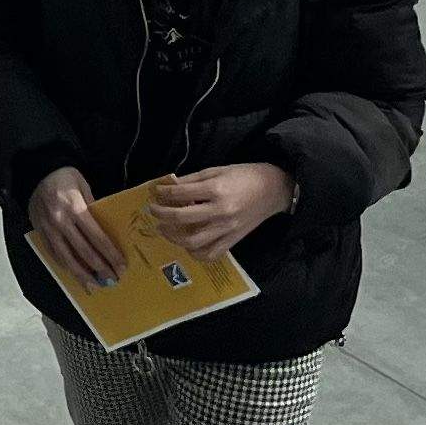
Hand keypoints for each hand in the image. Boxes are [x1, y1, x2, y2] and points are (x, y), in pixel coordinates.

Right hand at [31, 166, 121, 288]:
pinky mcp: (40, 232)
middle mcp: (61, 222)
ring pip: (67, 258)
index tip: (121, 266)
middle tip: (112, 279)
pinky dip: (65, 266)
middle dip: (100, 268)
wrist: (35, 171)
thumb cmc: (64, 176)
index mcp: (75, 208)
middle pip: (84, 252)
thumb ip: (93, 207)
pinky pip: (54, 254)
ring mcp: (49, 229)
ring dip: (82, 274)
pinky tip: (75, 274)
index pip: (97, 237)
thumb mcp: (83, 185)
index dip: (110, 254)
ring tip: (94, 285)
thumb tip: (104, 229)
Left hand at [148, 164, 293, 258]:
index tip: (155, 192)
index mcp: (216, 190)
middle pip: (182, 219)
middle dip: (162, 215)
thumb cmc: (244, 176)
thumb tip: (170, 186)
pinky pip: (211, 254)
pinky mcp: (233, 241)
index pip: (181, 194)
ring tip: (165, 229)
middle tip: (152, 211)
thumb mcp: (216, 170)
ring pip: (193, 241)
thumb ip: (192, 179)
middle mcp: (220, 212)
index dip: (163, 193)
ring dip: (174, 237)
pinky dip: (196, 253)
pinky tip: (187, 244)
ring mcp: (227, 229)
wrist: (272, 190)